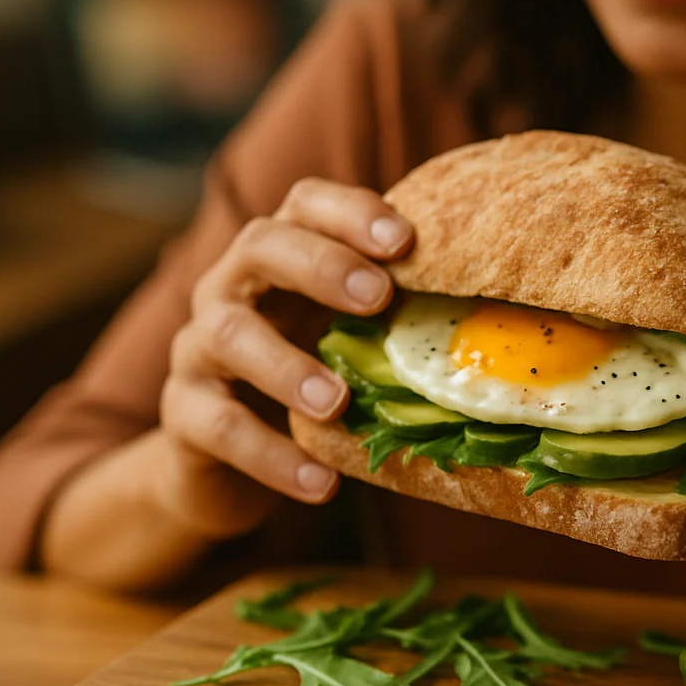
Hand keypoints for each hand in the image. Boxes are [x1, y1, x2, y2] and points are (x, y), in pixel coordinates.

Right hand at [158, 178, 412, 538]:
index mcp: (281, 257)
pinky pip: (217, 426)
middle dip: (320, 266)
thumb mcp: (351, 340)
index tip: (405, 239)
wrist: (221, 458)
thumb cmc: (312, 377)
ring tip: (336, 403)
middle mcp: (231, 286)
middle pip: (258, 246)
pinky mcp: (182, 412)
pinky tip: (321, 481)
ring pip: (226, 334)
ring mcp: (198, 347)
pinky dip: (271, 456)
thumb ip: (399, 320)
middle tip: (378, 299)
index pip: (305, 204)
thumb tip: (503, 329)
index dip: (351, 212)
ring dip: (285, 366)